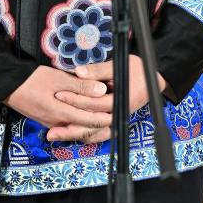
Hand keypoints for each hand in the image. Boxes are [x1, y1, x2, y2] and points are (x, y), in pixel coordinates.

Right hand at [4, 66, 111, 143]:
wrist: (8, 86)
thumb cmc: (32, 79)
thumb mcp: (58, 78)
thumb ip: (80, 86)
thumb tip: (101, 90)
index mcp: (61, 112)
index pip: (89, 120)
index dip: (104, 117)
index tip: (117, 113)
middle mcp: (57, 123)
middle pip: (83, 128)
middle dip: (100, 124)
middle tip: (115, 118)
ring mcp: (51, 124)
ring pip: (75, 128)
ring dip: (89, 124)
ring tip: (104, 118)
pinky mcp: (47, 121)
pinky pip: (66, 126)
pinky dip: (78, 124)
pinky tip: (84, 119)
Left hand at [46, 56, 167, 143]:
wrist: (152, 82)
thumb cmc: (137, 72)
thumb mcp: (119, 66)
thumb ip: (98, 70)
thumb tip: (79, 72)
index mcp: (119, 102)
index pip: (93, 104)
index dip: (75, 99)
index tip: (59, 95)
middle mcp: (117, 115)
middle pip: (90, 125)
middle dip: (69, 127)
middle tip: (51, 127)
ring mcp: (115, 121)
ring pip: (93, 134)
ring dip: (74, 136)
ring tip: (55, 136)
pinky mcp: (113, 123)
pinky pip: (98, 135)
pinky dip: (84, 136)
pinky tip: (69, 136)